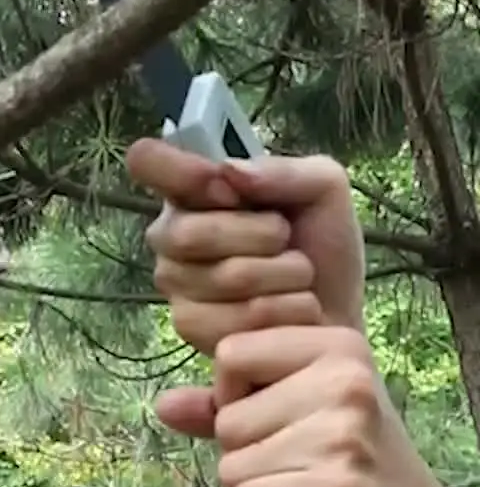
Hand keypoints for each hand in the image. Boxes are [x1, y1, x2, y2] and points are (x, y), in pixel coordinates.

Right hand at [125, 140, 366, 434]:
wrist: (339, 311)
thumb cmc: (321, 245)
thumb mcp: (321, 189)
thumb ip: (283, 171)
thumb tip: (229, 171)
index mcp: (190, 188)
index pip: (147, 161)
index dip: (183, 172)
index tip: (227, 189)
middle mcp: (170, 232)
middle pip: (187, 233)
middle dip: (259, 236)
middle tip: (286, 238)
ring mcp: (174, 281)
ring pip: (221, 277)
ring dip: (280, 276)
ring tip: (297, 276)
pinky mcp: (189, 326)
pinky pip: (232, 318)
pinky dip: (281, 312)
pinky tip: (290, 308)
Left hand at [210, 324, 457, 486]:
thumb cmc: (349, 461)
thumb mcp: (299, 410)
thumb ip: (228, 402)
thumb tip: (163, 405)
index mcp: (336, 344)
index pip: (232, 352)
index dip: (236, 395)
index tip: (277, 416)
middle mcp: (345, 380)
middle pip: (229, 416)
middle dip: (245, 450)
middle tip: (298, 464)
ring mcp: (343, 434)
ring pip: (233, 463)